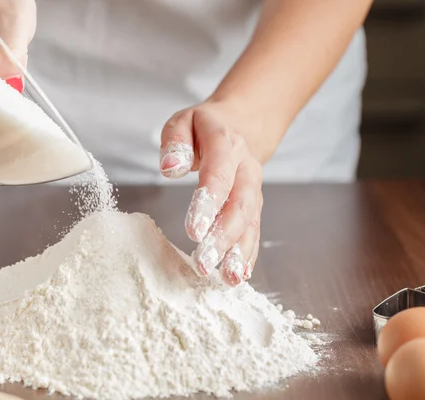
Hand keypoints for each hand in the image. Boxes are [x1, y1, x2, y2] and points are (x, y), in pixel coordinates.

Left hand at [160, 100, 263, 285]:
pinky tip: (238, 274)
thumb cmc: (203, 128)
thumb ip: (174, 142)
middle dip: (224, 237)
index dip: (208, 205)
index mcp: (227, 146)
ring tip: (226, 278)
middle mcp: (246, 170)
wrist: (240, 126)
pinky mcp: (254, 206)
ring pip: (250, 223)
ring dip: (239, 252)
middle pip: (239, 206)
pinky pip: (254, 231)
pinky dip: (247, 254)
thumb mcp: (182, 122)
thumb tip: (169, 168)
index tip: (194, 231)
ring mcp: (253, 189)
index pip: (219, 176)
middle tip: (205, 262)